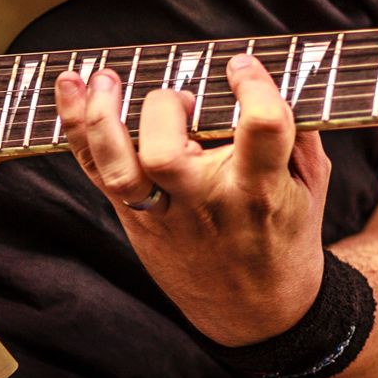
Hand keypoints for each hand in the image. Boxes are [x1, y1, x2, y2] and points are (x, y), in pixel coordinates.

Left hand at [55, 54, 330, 346]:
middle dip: (165, 110)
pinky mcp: (132, 217)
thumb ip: (297, 134)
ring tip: (103, 77)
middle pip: (165, 154)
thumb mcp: (308, 189)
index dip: (253, 90)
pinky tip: (69, 88)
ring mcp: (162, 214)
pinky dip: (76, 128)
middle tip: (180, 99)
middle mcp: (204, 203)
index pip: (260, 132)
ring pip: (119, 167)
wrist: (254, 312)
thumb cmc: (282, 240)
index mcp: (259, 192)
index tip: (241, 65)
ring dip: (102, 118)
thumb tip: (278, 77)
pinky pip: (95, 170)